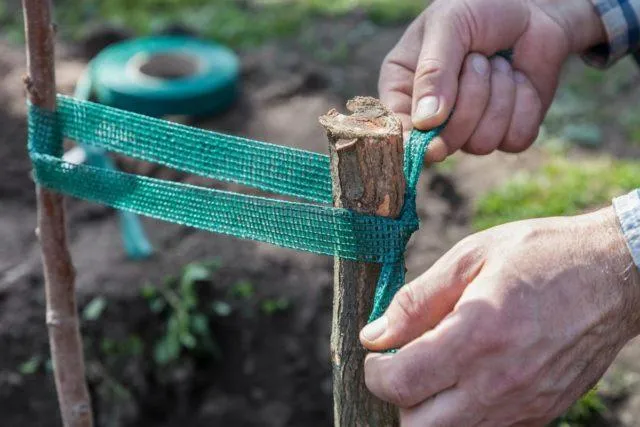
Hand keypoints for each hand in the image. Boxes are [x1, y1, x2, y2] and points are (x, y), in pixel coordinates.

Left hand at [360, 207, 639, 425]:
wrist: (613, 274)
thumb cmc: (540, 256)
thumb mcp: (471, 258)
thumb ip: (416, 300)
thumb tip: (374, 334)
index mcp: (478, 335)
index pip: (402, 383)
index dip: (376, 373)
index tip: (377, 353)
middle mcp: (500, 381)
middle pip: (418, 426)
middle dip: (399, 399)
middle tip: (404, 366)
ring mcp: (524, 404)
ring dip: (430, 411)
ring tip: (435, 372)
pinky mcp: (542, 413)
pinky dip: (465, 415)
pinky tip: (469, 379)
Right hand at [380, 0, 605, 161]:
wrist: (530, 6)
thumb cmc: (478, 8)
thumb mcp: (447, 25)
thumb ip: (433, 71)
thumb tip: (426, 122)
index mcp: (403, 89)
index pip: (397, 129)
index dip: (411, 139)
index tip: (428, 132)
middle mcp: (433, 117)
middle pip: (443, 144)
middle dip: (468, 103)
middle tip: (476, 61)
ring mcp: (470, 129)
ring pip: (481, 143)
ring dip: (499, 96)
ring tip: (497, 64)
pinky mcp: (507, 133)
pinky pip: (515, 139)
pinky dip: (525, 105)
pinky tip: (519, 79)